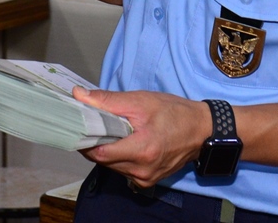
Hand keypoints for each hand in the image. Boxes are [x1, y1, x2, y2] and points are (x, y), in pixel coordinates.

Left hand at [74, 87, 212, 188]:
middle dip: (94, 143)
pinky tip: (123, 142)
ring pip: (111, 167)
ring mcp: (145, 179)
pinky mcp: (148, 181)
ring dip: (106, 150)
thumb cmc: (173, 112)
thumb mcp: (140, 101)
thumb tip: (79, 96)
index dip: (84, 140)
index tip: (77, 126)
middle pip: (103, 160)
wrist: (201, 130)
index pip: (99, 153)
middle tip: (91, 124)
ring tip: (109, 131)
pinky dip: (118, 157)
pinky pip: (123, 170)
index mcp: (142, 150)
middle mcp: (142, 171)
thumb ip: (108, 101)